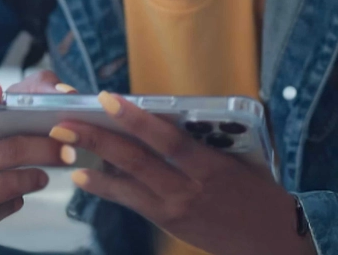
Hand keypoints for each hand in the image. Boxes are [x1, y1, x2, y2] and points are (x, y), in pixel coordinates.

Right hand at [0, 71, 74, 246]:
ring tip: (45, 177)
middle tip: (69, 150)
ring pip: (4, 184)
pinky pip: (3, 211)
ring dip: (34, 179)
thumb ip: (37, 94)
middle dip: (42, 149)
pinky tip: (20, 197)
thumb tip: (67, 93)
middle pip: (4, 151)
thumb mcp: (7, 119)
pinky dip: (18, 202)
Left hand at [50, 92, 315, 254]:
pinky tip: (83, 174)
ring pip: (127, 181)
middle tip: (65, 120)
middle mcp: (189, 189)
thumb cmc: (259, 188)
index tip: (106, 98)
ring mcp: (176, 208)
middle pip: (136, 159)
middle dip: (98, 138)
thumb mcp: (240, 157)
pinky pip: (130, 200)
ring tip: (64, 142)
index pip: (166, 139)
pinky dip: (105, 186)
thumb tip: (164, 111)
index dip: (135, 118)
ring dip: (93, 160)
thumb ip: (204, 136)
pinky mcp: (169, 222)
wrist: (273, 239)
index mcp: (211, 166)